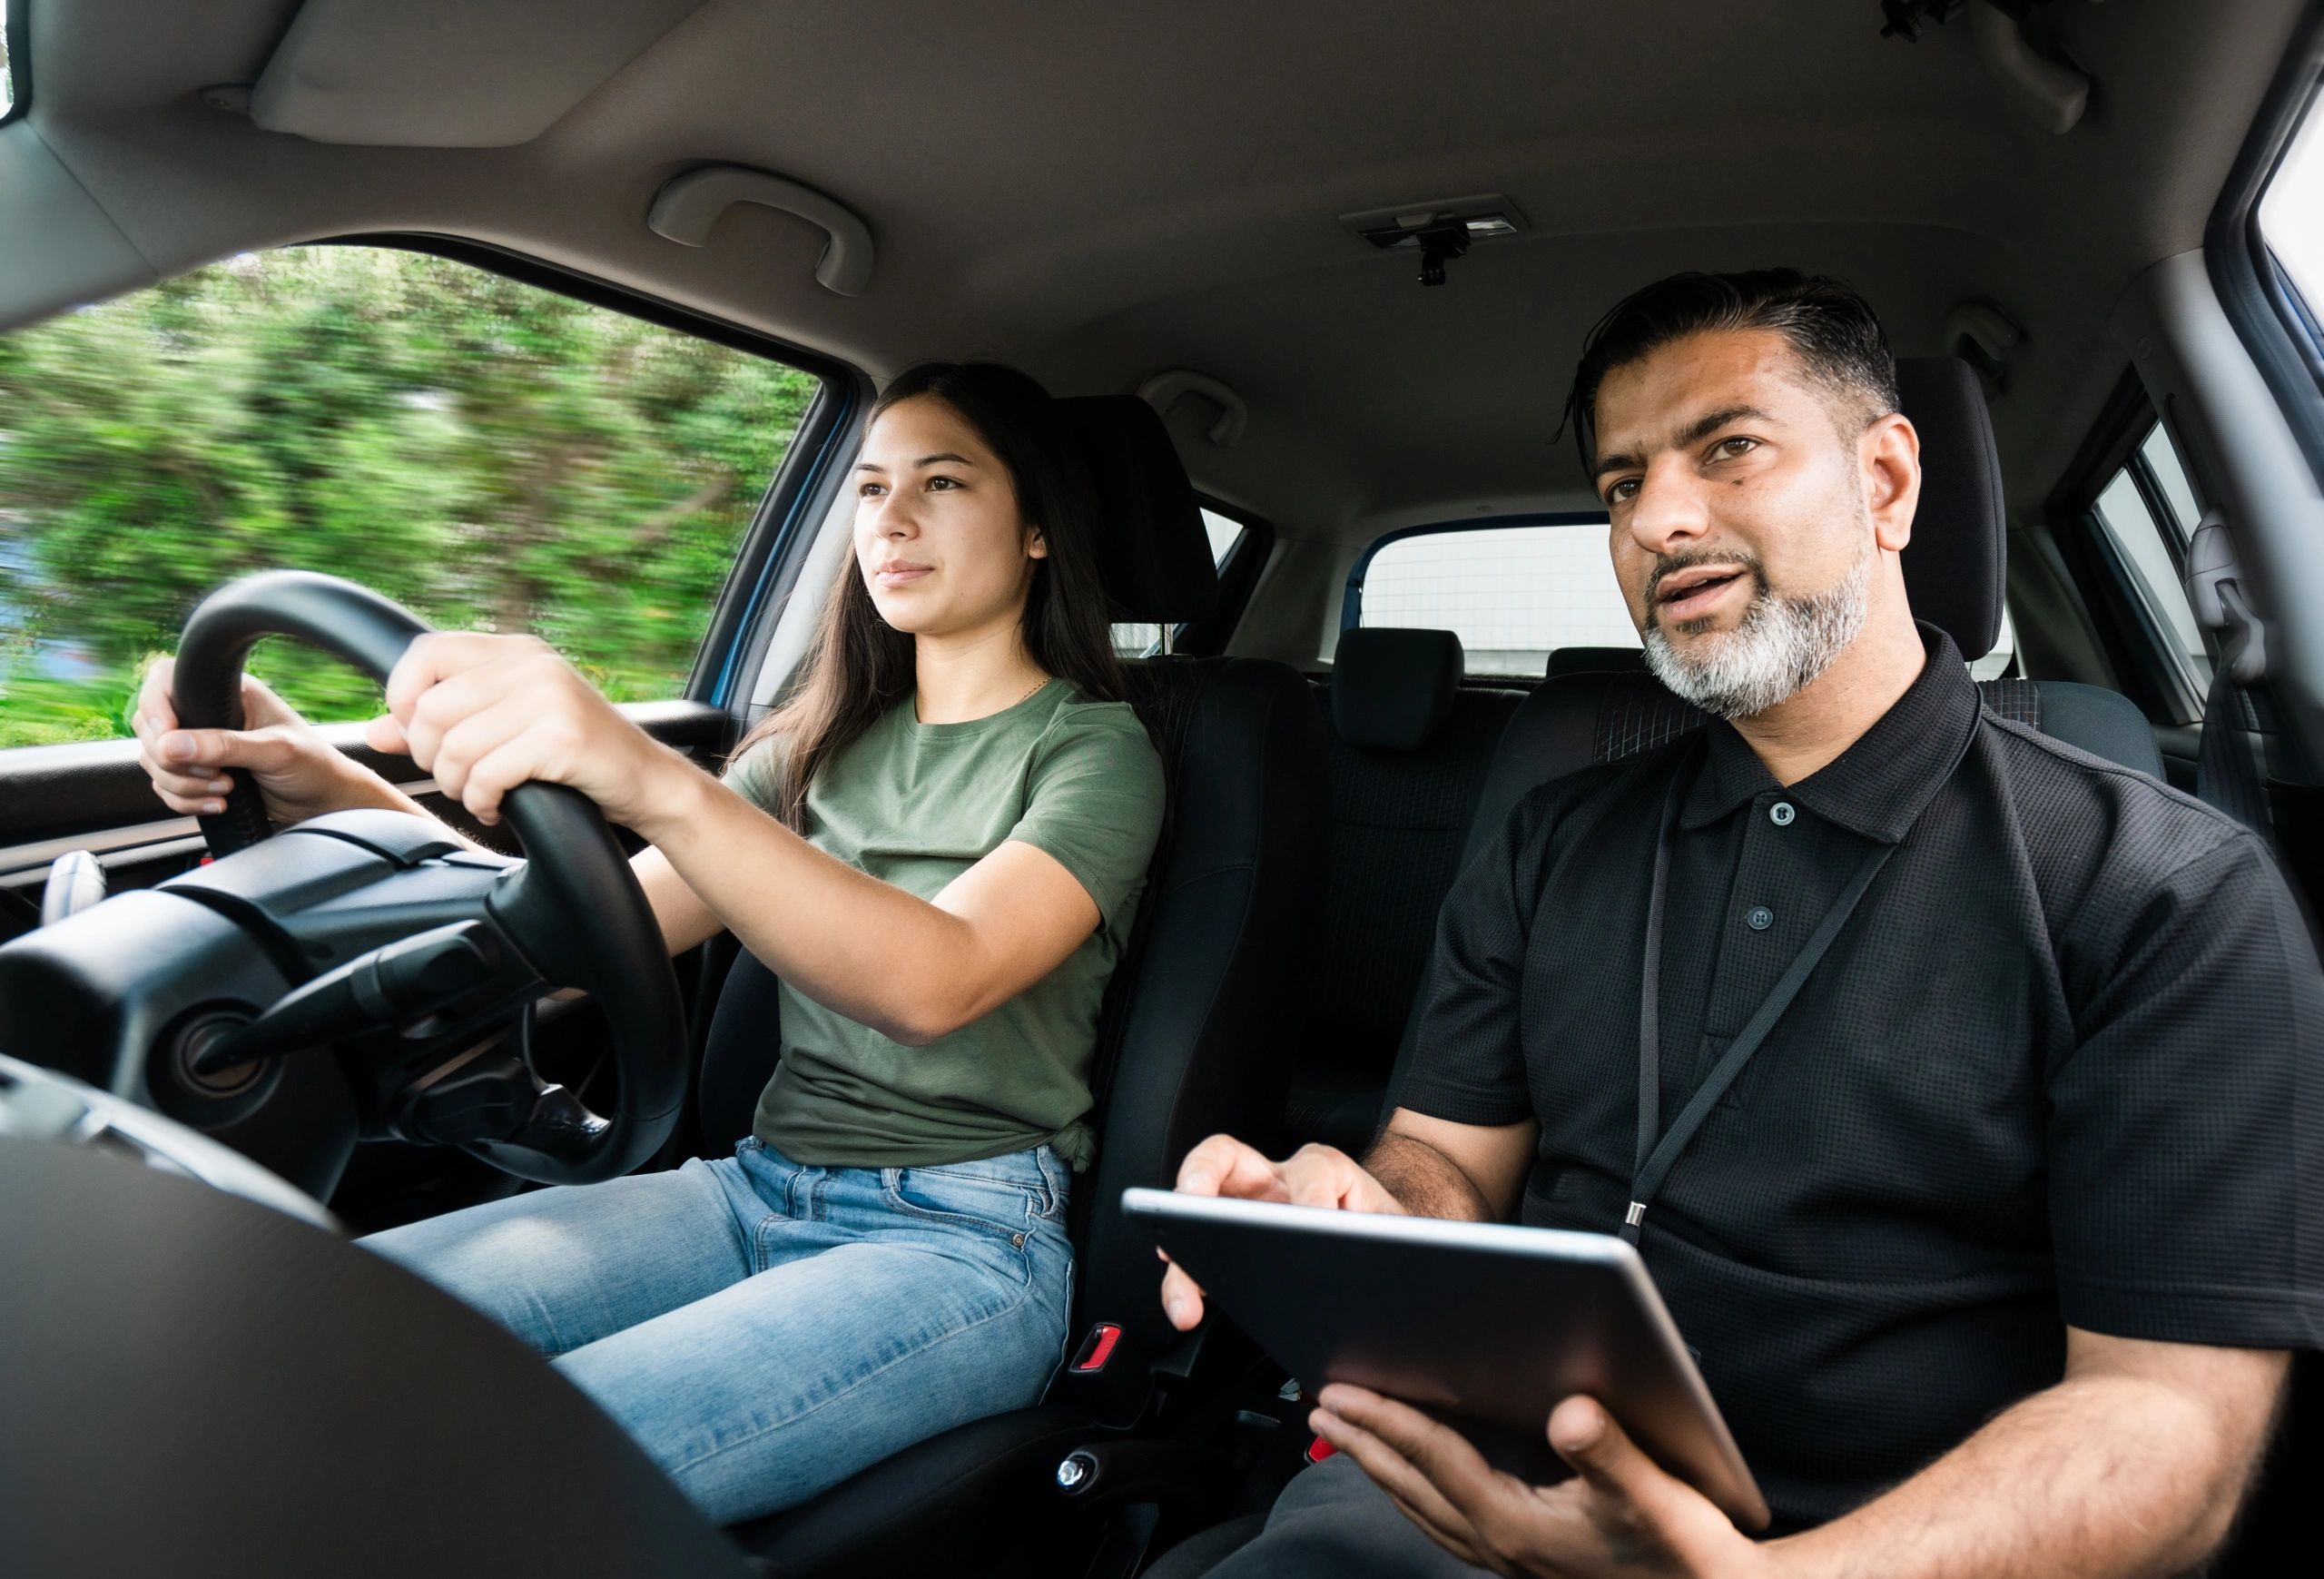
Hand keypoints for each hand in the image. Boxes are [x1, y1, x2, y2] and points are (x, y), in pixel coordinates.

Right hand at [131, 657, 389, 826]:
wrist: (325, 803)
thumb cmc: (314, 766)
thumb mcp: (274, 751)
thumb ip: (223, 746)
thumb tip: (170, 745)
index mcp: (228, 692)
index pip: (165, 682)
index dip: (156, 710)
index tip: (169, 743)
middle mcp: (209, 715)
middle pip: (150, 729)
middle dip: (174, 761)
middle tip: (215, 773)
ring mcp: (201, 746)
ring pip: (155, 762)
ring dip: (183, 784)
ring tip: (225, 789)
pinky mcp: (199, 774)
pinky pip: (166, 786)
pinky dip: (185, 800)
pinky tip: (219, 803)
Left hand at [370, 633, 684, 830]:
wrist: (648, 782)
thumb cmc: (576, 758)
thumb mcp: (507, 729)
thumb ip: (442, 726)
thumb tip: (376, 731)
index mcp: (517, 651)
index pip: (425, 653)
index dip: (405, 698)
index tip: (426, 737)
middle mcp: (532, 664)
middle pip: (431, 710)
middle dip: (433, 758)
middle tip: (461, 778)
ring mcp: (549, 697)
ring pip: (454, 747)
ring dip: (458, 786)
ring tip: (483, 794)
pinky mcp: (562, 737)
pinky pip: (486, 774)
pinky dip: (483, 801)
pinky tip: (500, 806)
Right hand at [1158, 1135, 1406, 1330]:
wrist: (1389, 1251)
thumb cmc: (1392, 1241)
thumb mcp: (1404, 1238)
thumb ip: (1395, 1243)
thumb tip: (1386, 1265)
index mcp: (1327, 1174)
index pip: (1315, 1168)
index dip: (1313, 1194)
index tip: (1314, 1223)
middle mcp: (1277, 1184)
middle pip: (1224, 1157)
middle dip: (1200, 1175)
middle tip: (1191, 1205)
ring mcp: (1246, 1213)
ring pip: (1196, 1212)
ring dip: (1181, 1250)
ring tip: (1185, 1297)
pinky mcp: (1231, 1249)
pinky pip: (1196, 1257)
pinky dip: (1185, 1280)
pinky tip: (1190, 1309)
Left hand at [1309, 1386, 1767, 1578]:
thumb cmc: (1685, 1548)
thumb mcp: (1655, 1497)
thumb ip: (1610, 1452)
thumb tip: (1570, 1411)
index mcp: (1515, 1525)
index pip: (1433, 1459)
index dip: (1385, 1421)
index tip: (1341, 1391)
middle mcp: (1498, 1546)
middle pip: (1411, 1485)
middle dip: (1363, 1443)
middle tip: (1321, 1405)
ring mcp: (1507, 1559)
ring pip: (1422, 1508)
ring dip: (1382, 1469)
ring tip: (1350, 1437)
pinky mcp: (1523, 1561)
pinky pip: (1445, 1523)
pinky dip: (1417, 1494)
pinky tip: (1417, 1482)